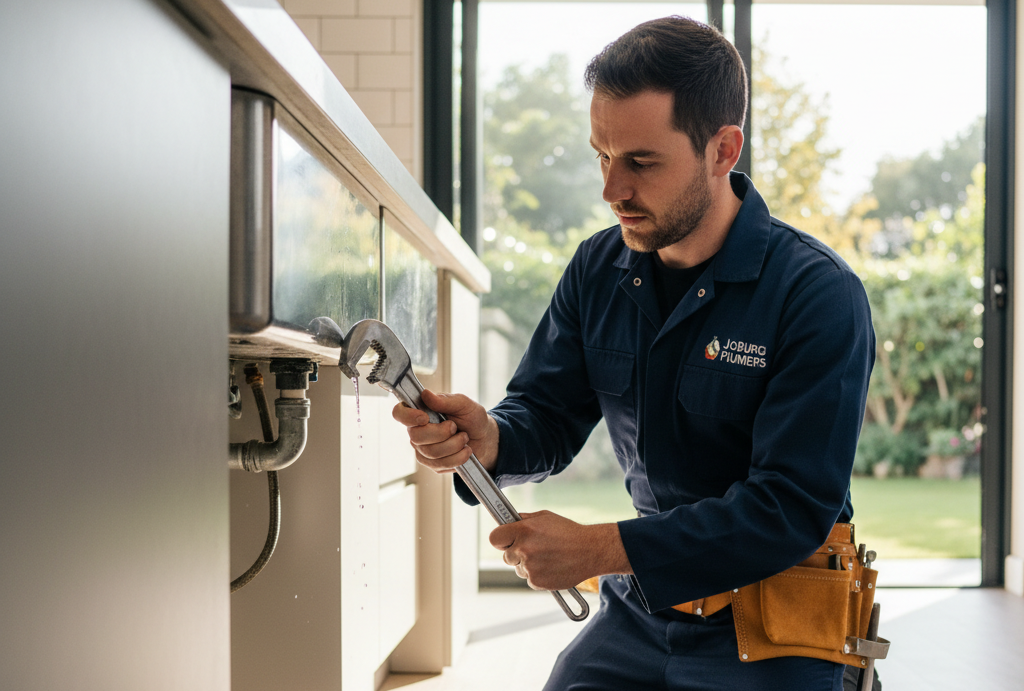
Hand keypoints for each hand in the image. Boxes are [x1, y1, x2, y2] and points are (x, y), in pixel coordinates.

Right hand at [391, 389, 498, 473]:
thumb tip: (426, 394)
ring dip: (454, 445)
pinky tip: (466, 450)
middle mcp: (417, 431)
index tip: (425, 417)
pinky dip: (458, 457)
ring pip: (430, 452)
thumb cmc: (472, 418)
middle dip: (441, 433)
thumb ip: (445, 400)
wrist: (484, 439)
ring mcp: (423, 449)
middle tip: (455, 427)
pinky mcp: (432, 464)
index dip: (408, 417)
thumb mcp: (463, 404)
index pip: (399, 413)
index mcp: (420, 411)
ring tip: (464, 438)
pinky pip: (440, 464)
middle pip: (416, 436)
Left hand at [490, 510, 631, 590]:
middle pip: (505, 556)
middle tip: (534, 548)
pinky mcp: (537, 582)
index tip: (506, 540)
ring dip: (527, 564)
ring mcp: (530, 567)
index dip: (500, 539)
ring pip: (518, 569)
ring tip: (548, 556)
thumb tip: (508, 521)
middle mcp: (523, 549)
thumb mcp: (544, 517)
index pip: (494, 538)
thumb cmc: (568, 532)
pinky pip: (529, 579)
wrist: (590, 550)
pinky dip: (538, 575)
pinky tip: (552, 566)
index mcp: (523, 530)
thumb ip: (524, 520)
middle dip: (516, 553)